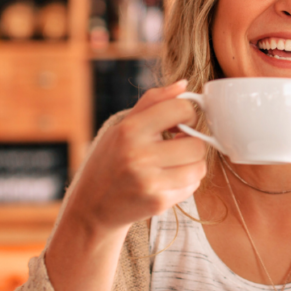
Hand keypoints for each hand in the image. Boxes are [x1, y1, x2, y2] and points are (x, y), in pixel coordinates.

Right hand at [64, 80, 208, 233]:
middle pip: (196, 143)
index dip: (187, 113)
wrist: (91, 206)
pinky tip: (168, 180)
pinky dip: (186, 182)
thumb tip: (184, 84)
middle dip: (192, 143)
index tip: (179, 122)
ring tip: (175, 163)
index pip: (181, 109)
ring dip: (192, 164)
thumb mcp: (122, 126)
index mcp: (130, 130)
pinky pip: (192, 187)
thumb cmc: (110, 161)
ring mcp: (149, 182)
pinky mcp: (158, 203)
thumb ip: (153, 101)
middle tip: (178, 145)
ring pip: (199, 167)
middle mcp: (139, 156)